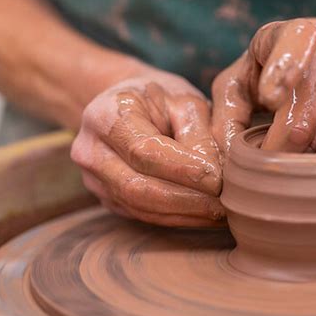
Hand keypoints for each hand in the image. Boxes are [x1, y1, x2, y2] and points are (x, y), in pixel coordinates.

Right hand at [71, 69, 224, 226]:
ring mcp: (93, 179)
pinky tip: (202, 215)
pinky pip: (141, 214)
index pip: (144, 151)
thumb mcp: (182, 100)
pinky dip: (175, 218)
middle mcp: (91, 150)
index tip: (218, 180)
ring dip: (184, 214)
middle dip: (186, 201)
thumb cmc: (158, 98)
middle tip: (225, 205)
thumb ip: (199, 134)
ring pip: (140, 207)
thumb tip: (216, 177)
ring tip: (219, 214)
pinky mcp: (106, 197)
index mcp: (105, 115)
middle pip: (137, 187)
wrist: (125, 105)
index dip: (183, 170)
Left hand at [211, 19, 315, 152]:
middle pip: (298, 119)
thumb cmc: (272, 73)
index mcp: (283, 35)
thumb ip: (227, 113)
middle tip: (267, 167)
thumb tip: (230, 155)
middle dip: (278, 153)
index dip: (281, 71)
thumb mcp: (240, 83)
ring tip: (291, 160)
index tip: (270, 98)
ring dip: (303, 158)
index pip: (290, 45)